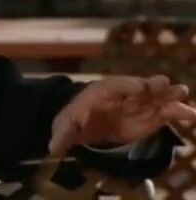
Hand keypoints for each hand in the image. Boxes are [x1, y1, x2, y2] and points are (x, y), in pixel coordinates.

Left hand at [48, 75, 195, 156]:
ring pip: (156, 99)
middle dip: (152, 87)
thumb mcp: (65, 126)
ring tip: (184, 95)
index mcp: (102, 90)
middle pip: (140, 88)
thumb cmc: (73, 118)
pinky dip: (177, 113)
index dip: (131, 86)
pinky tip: (192, 115)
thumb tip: (52, 148)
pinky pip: (164, 113)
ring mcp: (138, 105)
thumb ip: (62, 136)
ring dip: (169, 98)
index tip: (144, 87)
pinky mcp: (147, 118)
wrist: (81, 121)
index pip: (119, 86)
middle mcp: (124, 94)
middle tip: (168, 86)